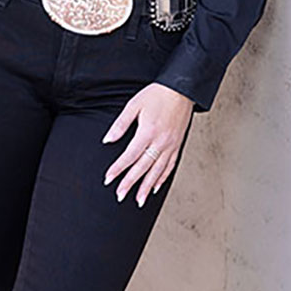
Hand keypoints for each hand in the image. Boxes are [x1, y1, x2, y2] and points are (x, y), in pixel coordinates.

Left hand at [103, 81, 192, 203]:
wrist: (182, 89)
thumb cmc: (158, 94)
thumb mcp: (134, 105)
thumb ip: (120, 124)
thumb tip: (108, 140)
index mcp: (147, 132)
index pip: (129, 156)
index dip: (118, 169)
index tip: (108, 179)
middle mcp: (160, 142)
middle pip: (142, 168)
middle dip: (130, 183)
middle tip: (120, 196)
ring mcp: (170, 146)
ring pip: (157, 171)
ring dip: (147, 187)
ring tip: (139, 200)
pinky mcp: (177, 146)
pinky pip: (170, 166)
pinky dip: (162, 179)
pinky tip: (155, 187)